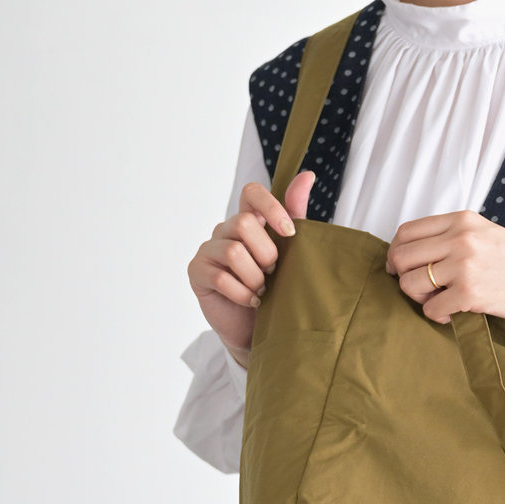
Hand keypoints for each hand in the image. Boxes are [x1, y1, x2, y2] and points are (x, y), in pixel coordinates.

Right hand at [187, 172, 314, 367]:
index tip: (289, 232)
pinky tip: (252, 301)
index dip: (271, 207)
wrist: (260, 329)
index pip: (252, 192)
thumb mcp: (291, 252)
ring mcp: (208, 250)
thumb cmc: (277, 289)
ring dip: (255, 278)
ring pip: (234, 252)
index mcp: (249, 220)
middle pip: (244, 223)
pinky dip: (243, 293)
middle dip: (266, 254)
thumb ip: (295, 213)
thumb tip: (307, 174)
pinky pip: (221, 277)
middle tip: (272, 274)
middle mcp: (225, 230)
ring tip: (262, 290)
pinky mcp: (197, 272)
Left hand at [384, 210, 504, 340]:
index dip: (396, 253)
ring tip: (439, 301)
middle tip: (419, 289)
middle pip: (402, 257)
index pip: (406, 232)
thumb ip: (452, 236)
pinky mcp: (471, 294)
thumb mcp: (485, 233)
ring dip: (419, 298)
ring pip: (411, 284)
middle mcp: (460, 239)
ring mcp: (465, 266)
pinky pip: (431, 309)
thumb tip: (414, 252)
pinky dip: (436, 316)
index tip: (400, 267)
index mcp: (461, 220)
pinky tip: (452, 314)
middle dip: (403, 277)